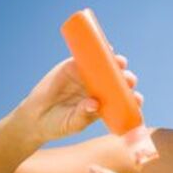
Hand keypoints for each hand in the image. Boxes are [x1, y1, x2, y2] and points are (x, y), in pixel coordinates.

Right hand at [18, 48, 142, 142]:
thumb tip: (93, 104)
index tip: (138, 99)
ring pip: (108, 67)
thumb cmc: (58, 125)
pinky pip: (88, 56)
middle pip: (120, 81)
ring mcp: (88, 77)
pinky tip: (108, 48)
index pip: (125, 100)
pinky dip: (99, 51)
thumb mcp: (72, 123)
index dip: (134, 98)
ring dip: (117, 63)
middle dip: (128, 79)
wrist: (35, 118)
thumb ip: (83, 115)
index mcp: (106, 105)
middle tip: (129, 80)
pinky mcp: (73, 66)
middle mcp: (101, 90)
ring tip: (120, 62)